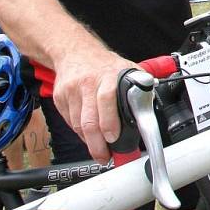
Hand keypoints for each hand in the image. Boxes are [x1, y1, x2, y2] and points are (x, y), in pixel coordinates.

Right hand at [52, 46, 137, 163]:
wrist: (75, 52)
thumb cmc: (105, 65)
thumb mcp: (127, 70)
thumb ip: (139, 89)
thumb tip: (149, 113)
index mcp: (108, 76)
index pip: (107, 99)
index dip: (110, 122)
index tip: (113, 138)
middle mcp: (88, 83)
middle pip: (89, 121)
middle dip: (97, 145)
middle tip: (105, 157)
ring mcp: (71, 91)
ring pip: (78, 125)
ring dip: (89, 141)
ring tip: (99, 149)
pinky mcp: (60, 98)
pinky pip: (70, 122)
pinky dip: (80, 132)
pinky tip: (88, 133)